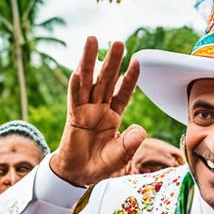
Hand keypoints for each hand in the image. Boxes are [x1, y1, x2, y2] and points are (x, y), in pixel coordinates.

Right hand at [49, 37, 146, 185]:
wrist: (79, 174)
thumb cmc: (100, 164)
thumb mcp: (120, 156)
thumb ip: (131, 144)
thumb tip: (140, 130)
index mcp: (113, 116)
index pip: (123, 93)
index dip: (130, 79)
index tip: (137, 61)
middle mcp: (99, 109)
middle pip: (107, 81)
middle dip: (113, 61)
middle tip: (119, 42)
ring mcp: (85, 110)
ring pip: (88, 81)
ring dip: (90, 61)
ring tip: (93, 39)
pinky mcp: (73, 116)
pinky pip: (74, 98)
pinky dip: (76, 84)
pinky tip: (78, 70)